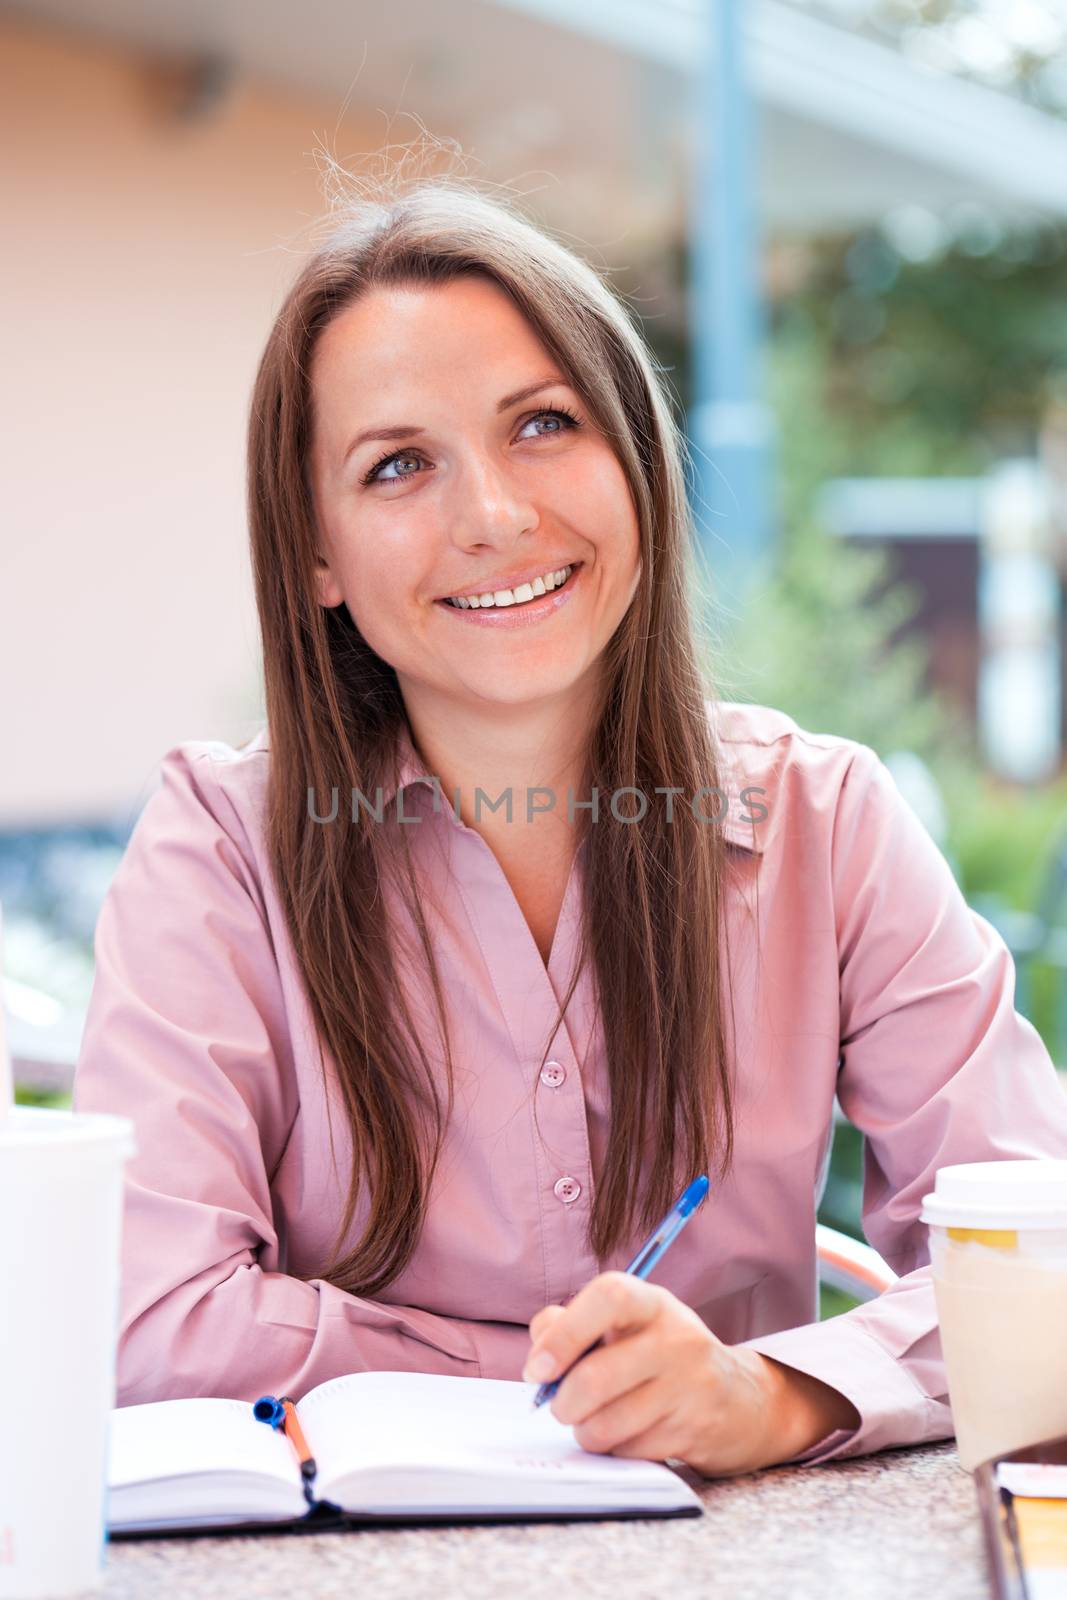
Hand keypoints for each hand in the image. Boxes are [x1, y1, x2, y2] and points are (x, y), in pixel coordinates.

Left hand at [523, 1272, 858, 1477]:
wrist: (740, 1399)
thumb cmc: (661, 1356)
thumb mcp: (627, 1325)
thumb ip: (573, 1325)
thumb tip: (540, 1355)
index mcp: (652, 1303)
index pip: (609, 1297)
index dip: (565, 1333)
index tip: (538, 1368)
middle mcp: (677, 1339)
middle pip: (595, 1376)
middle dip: (563, 1402)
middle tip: (560, 1406)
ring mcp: (689, 1387)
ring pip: (606, 1424)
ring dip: (586, 1431)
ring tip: (595, 1421)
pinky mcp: (694, 1432)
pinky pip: (629, 1451)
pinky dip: (616, 1450)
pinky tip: (630, 1434)